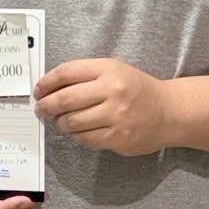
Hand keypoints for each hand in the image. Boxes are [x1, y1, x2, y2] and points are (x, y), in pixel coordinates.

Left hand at [33, 58, 172, 155]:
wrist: (169, 112)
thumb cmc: (136, 89)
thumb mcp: (113, 70)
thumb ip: (84, 75)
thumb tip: (49, 87)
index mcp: (109, 69)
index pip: (66, 73)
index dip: (46, 82)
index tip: (38, 90)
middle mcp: (113, 91)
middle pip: (65, 99)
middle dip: (47, 106)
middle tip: (41, 109)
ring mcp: (116, 116)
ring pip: (72, 122)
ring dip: (60, 123)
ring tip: (60, 120)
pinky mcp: (118, 138)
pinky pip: (85, 139)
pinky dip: (76, 135)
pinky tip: (77, 131)